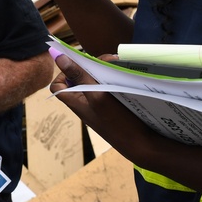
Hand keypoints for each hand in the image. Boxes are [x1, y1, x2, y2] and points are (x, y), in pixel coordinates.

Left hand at [49, 49, 156, 163]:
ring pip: (95, 81)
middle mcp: (85, 103)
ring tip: (119, 64)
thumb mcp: (97, 95)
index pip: (58, 86)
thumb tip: (58, 56)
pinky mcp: (113, 106)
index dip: (63, 73)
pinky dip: (114, 78)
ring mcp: (100, 105)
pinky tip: (125, 75)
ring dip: (105, 70)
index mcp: (76, 102)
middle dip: (91, 66)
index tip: (79, 64)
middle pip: (79, 78)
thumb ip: (79, 76)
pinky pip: (108, 87)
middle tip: (110, 60)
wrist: (143, 145)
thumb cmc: (118, 122)